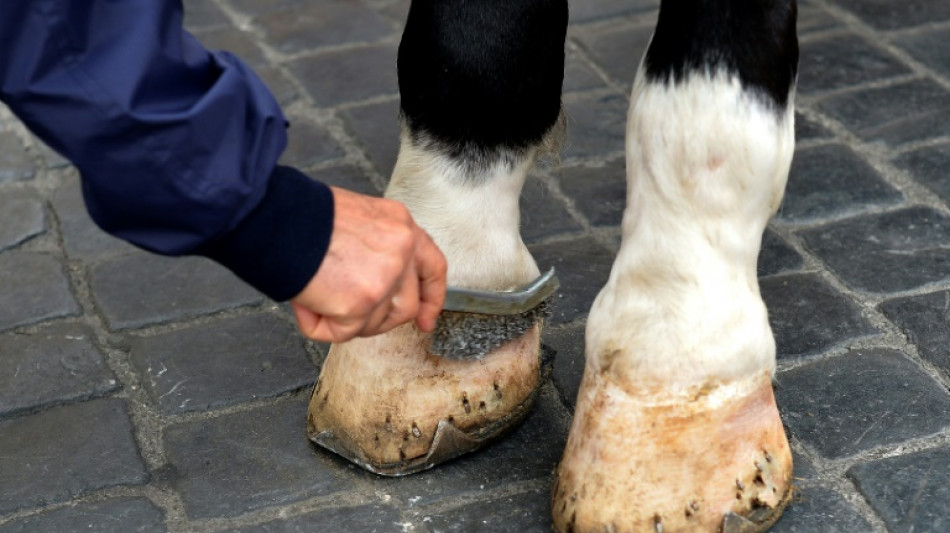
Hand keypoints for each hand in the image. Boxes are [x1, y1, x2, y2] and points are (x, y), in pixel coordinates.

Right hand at [290, 186, 446, 342]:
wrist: (275, 218)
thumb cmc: (303, 215)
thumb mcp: (357, 218)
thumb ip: (376, 247)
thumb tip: (374, 282)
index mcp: (401, 225)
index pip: (432, 267)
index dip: (431, 298)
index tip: (426, 319)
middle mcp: (400, 250)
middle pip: (407, 305)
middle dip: (381, 320)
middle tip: (353, 317)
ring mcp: (384, 278)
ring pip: (374, 323)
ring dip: (345, 320)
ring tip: (317, 294)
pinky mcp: (360, 303)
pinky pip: (341, 332)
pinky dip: (318, 325)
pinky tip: (305, 302)